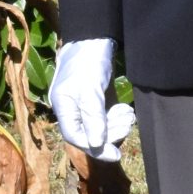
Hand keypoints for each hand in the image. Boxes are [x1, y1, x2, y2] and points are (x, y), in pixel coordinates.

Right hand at [49, 37, 121, 156]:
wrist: (93, 38)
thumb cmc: (88, 62)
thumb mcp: (90, 90)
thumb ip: (93, 117)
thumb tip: (96, 144)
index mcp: (63, 108)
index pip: (77, 137)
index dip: (96, 149)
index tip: (116, 155)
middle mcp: (70, 109)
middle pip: (89, 134)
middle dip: (111, 132)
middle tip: (128, 122)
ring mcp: (81, 104)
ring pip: (98, 126)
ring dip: (116, 124)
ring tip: (128, 113)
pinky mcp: (93, 99)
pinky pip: (103, 117)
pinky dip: (115, 117)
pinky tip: (125, 110)